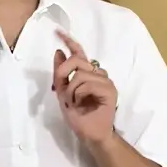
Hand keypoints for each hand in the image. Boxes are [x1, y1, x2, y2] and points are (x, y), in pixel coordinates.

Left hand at [52, 30, 117, 146]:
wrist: (89, 134)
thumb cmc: (78, 115)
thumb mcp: (62, 92)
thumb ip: (60, 73)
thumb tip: (58, 52)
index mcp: (87, 73)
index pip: (79, 53)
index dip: (69, 41)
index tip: (57, 32)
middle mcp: (97, 73)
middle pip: (77, 60)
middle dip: (63, 73)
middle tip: (62, 90)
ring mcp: (105, 81)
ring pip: (81, 74)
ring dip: (71, 91)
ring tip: (74, 102)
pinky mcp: (110, 90)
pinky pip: (88, 84)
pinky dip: (78, 95)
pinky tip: (81, 104)